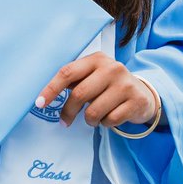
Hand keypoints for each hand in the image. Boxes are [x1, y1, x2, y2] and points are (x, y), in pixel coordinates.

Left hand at [34, 53, 157, 129]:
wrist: (143, 94)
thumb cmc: (109, 85)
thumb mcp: (93, 76)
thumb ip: (74, 80)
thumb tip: (45, 94)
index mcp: (96, 59)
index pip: (67, 72)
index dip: (51, 89)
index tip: (39, 103)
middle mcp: (112, 68)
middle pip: (79, 94)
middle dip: (68, 112)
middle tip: (65, 121)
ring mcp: (126, 84)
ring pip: (93, 112)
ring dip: (89, 120)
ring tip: (94, 117)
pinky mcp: (135, 101)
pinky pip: (110, 120)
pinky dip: (105, 124)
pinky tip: (110, 116)